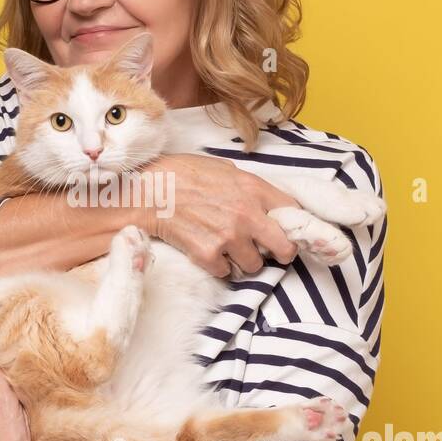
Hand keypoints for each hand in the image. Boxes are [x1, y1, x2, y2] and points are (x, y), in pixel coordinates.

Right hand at [138, 153, 299, 277]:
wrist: (149, 191)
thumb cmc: (183, 174)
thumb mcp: (224, 169)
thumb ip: (248, 187)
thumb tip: (264, 204)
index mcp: (253, 189)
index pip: (293, 213)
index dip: (292, 225)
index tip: (287, 231)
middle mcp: (246, 215)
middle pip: (284, 248)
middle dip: (281, 253)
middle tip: (271, 252)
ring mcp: (228, 237)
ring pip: (254, 265)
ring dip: (243, 260)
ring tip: (227, 247)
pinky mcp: (209, 255)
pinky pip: (225, 271)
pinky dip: (218, 265)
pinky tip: (206, 250)